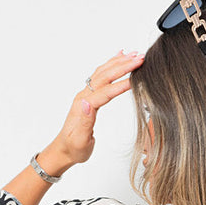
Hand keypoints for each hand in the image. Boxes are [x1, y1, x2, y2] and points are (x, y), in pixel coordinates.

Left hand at [53, 49, 144, 165]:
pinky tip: (119, 58)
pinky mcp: (90, 96)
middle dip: (123, 66)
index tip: (136, 77)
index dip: (121, 84)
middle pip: (105, 76)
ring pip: (103, 72)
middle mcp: (84, 96)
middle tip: (140, 58)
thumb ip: (84, 122)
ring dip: (119, 62)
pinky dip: (111, 65)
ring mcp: (86, 94)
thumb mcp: (80, 139)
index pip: (105, 92)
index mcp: (83, 106)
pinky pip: (101, 76)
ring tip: (134, 55)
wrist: (64, 149)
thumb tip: (86, 103)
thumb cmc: (74, 148)